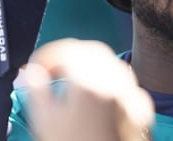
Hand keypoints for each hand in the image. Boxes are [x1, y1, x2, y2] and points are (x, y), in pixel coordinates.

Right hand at [23, 39, 153, 140]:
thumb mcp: (45, 121)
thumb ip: (36, 90)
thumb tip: (30, 72)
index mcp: (89, 81)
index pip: (68, 50)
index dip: (48, 55)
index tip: (35, 68)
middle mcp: (115, 82)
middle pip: (93, 52)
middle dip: (72, 56)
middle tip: (52, 72)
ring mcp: (132, 96)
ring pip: (112, 66)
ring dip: (92, 67)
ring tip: (71, 85)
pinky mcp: (142, 112)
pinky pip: (125, 85)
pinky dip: (109, 83)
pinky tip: (96, 100)